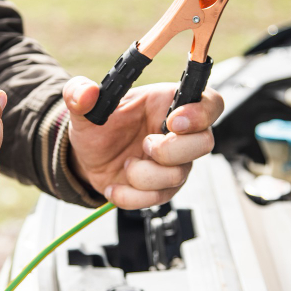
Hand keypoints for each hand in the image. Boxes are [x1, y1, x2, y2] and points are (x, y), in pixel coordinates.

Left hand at [64, 77, 223, 208]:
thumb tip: (86, 92)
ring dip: (144, 175)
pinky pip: (159, 198)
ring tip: (125, 164)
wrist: (86, 158)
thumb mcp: (83, 107)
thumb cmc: (97, 126)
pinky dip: (132, 196)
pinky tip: (115, 186)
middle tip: (145, 145)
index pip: (210, 103)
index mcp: (168, 103)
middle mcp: (179, 134)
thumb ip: (79, 93)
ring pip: (179, 175)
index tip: (173, 121)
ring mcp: (175, 163)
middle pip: (205, 143)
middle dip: (171, 149)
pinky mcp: (163, 188)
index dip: (201, 113)